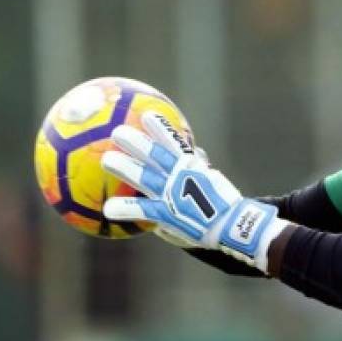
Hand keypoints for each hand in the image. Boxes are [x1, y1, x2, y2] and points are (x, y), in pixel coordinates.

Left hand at [101, 111, 287, 271]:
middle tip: (117, 132)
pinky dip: (126, 209)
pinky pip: (143, 210)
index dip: (160, 128)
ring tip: (107, 159)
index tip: (147, 116)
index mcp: (192, 167)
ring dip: (125, 167)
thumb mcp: (214, 179)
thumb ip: (200, 166)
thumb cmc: (225, 203)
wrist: (234, 225)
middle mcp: (181, 177)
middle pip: (155, 155)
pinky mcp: (168, 214)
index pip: (174, 142)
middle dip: (136, 142)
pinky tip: (109, 209)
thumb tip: (195, 153)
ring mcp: (173, 194)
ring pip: (145, 178)